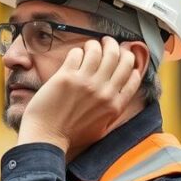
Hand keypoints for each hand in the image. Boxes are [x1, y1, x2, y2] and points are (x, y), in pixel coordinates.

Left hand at [16, 37, 141, 155]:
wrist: (46, 137)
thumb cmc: (71, 135)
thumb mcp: (102, 128)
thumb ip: (113, 110)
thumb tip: (122, 92)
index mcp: (115, 105)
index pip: (134, 76)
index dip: (131, 62)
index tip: (123, 57)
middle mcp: (104, 92)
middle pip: (121, 58)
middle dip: (116, 46)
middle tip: (108, 43)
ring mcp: (85, 83)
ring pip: (99, 50)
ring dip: (95, 44)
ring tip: (90, 46)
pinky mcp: (66, 77)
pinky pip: (77, 53)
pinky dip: (78, 51)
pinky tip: (75, 56)